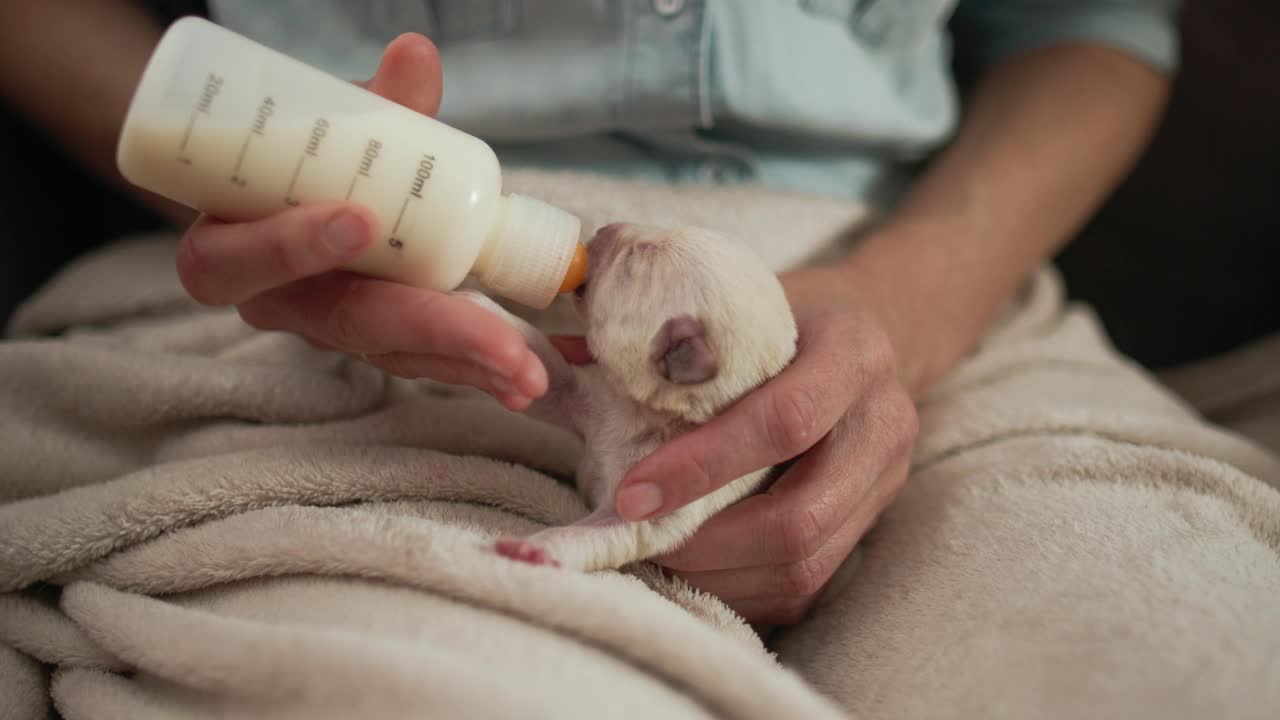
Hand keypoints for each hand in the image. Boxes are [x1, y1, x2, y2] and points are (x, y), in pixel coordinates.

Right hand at [175, 34, 546, 410]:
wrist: (285, 195)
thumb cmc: (296, 158)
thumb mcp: (322, 124)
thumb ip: (373, 102)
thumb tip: (416, 52)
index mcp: (230, 250)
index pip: (242, 261)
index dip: (294, 245)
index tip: (359, 220)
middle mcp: (279, 302)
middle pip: (348, 324)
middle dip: (434, 332)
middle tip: (504, 349)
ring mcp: (331, 327)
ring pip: (396, 353)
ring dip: (470, 364)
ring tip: (531, 378)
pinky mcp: (376, 338)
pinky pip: (423, 357)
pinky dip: (478, 365)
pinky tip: (525, 380)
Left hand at [613, 264, 917, 625]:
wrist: (877, 331)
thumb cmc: (786, 314)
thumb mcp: (732, 299)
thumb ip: (653, 329)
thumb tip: (548, 358)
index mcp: (852, 351)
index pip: (785, 419)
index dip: (703, 464)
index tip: (629, 493)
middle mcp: (883, 422)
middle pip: (799, 513)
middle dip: (706, 539)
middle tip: (637, 537)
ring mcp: (885, 482)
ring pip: (805, 562)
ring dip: (718, 574)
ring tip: (654, 557)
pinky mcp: (870, 524)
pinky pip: (806, 583)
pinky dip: (740, 588)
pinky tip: (692, 569)